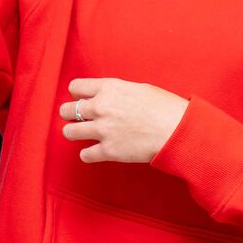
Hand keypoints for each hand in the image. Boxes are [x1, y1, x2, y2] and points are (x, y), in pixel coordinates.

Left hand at [59, 78, 189, 163]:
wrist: (176, 130)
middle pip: (66, 110)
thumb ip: (117, 92)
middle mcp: (101, 107)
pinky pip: (84, 154)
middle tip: (77, 118)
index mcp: (109, 88)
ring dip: (74, 133)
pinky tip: (94, 151)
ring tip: (82, 134)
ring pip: (69, 132)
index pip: (75, 87)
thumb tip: (107, 97)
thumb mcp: (138, 88)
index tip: (80, 99)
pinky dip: (88, 154)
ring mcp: (102, 130)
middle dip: (70, 114)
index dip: (77, 94)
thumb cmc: (164, 107)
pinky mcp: (108, 151)